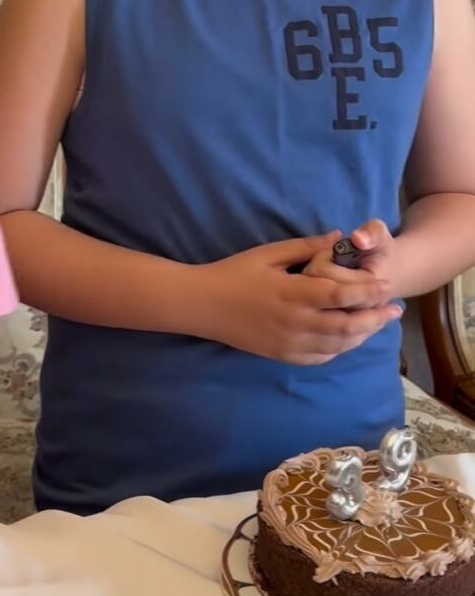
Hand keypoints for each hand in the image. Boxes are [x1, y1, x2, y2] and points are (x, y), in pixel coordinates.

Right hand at [198, 231, 402, 365]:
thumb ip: (306, 247)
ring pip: (337, 345)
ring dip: (361, 336)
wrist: (201, 305)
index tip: (388, 286)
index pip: (343, 295)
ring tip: (376, 325)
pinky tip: (347, 341)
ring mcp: (289, 343)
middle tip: (394, 311)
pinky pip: (318, 358)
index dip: (370, 292)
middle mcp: (296, 322)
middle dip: (375, 319)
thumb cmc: (234, 273)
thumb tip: (339, 237)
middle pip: (348, 325)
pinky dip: (338, 350)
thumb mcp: (269, 253)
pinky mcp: (281, 355)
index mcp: (295, 293)